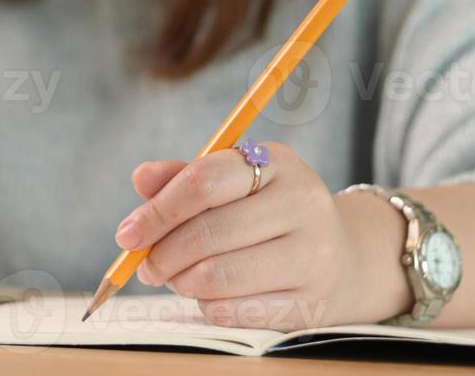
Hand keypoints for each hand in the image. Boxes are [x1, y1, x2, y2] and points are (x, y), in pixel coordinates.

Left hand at [117, 142, 381, 331]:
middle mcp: (302, 204)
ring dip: (181, 282)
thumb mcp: (235, 181)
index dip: (158, 210)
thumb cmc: (271, 212)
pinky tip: (204, 295)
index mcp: (277, 163)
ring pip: (218, 276)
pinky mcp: (312, 302)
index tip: (127, 234)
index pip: (205, 181)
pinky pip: (236, 311)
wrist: (347, 255)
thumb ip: (184, 177)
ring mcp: (313, 255)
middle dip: (162, 254)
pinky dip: (206, 305)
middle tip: (146, 265)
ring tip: (175, 277)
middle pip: (208, 233)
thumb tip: (141, 179)